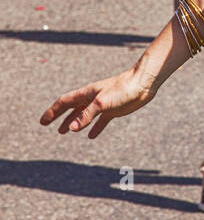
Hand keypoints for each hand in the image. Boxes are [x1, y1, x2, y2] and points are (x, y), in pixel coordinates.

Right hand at [40, 67, 157, 138]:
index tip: (42, 121)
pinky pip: (100, 120)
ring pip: (83, 114)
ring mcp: (102, 104)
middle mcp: (92, 98)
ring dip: (73, 122)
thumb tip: (71, 128)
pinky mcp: (113, 110)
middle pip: (71, 108)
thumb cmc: (123, 89)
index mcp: (86, 93)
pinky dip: (94, 128)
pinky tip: (91, 136)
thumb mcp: (102, 103)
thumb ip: (87, 115)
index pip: (64, 102)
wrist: (143, 83)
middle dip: (58, 116)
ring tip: (64, 131)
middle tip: (47, 125)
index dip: (52, 112)